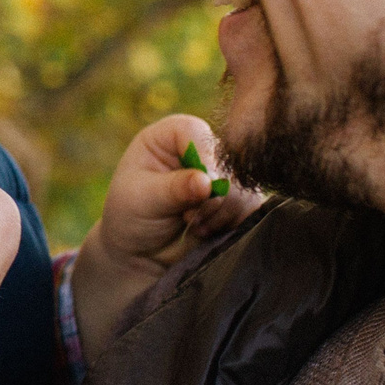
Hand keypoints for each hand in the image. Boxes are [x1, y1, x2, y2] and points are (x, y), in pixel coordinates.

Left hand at [69, 115, 259, 362]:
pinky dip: (232, 223)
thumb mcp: (143, 200)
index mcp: (174, 133)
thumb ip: (174, 189)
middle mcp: (203, 146)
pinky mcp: (239, 198)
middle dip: (211, 196)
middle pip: (227, 161)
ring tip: (193, 225)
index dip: (202, 161)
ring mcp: (224, 172)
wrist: (142, 251)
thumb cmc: (132, 215)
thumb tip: (207, 181)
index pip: (197, 133)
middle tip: (188, 216)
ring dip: (220, 213)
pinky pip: (252, 206)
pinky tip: (209, 232)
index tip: (198, 190)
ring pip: (242, 187)